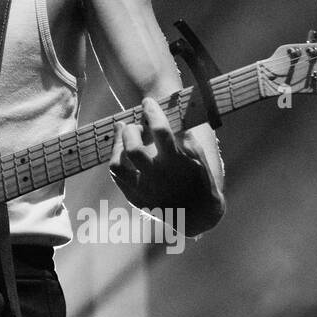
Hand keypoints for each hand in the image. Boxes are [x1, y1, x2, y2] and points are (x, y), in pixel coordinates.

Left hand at [109, 97, 224, 234]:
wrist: (196, 214)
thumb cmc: (199, 180)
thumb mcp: (197, 156)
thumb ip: (181, 136)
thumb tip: (164, 115)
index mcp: (176, 164)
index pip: (161, 132)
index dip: (153, 113)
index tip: (148, 102)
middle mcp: (157, 177)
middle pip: (133, 149)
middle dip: (131, 131)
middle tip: (136, 126)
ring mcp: (143, 189)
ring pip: (117, 165)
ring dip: (117, 145)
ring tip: (124, 134)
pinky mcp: (134, 197)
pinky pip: (117, 176)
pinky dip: (116, 159)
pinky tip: (122, 151)